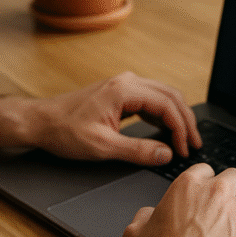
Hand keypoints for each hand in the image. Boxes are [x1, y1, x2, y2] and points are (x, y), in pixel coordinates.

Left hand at [29, 72, 200, 165]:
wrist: (40, 121)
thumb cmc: (64, 131)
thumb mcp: (102, 147)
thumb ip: (138, 150)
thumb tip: (166, 154)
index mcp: (124, 90)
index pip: (167, 106)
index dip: (181, 130)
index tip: (185, 150)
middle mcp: (127, 82)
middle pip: (171, 96)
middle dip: (186, 121)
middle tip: (194, 145)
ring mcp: (124, 85)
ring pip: (163, 96)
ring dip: (177, 116)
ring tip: (185, 139)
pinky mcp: (120, 92)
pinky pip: (151, 99)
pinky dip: (164, 115)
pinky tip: (166, 131)